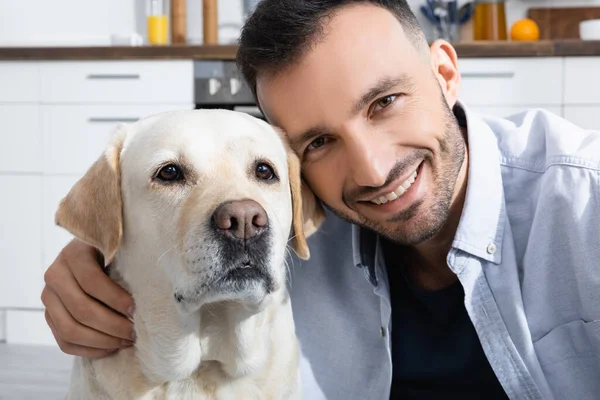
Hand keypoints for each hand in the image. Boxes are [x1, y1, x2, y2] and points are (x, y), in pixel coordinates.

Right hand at [41, 239, 135, 357]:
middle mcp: (55, 275)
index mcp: (73, 254)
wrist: (91, 255)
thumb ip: (127, 263)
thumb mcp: (118, 249)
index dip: (116, 299)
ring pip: (70, 330)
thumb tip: (146, 297)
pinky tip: (111, 347)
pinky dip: (90, 350)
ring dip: (103, 341)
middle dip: (113, 325)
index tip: (136, 310)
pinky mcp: (49, 316)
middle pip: (82, 310)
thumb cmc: (113, 253)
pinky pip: (65, 342)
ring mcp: (48, 298)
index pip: (92, 282)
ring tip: (126, 341)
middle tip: (135, 332)